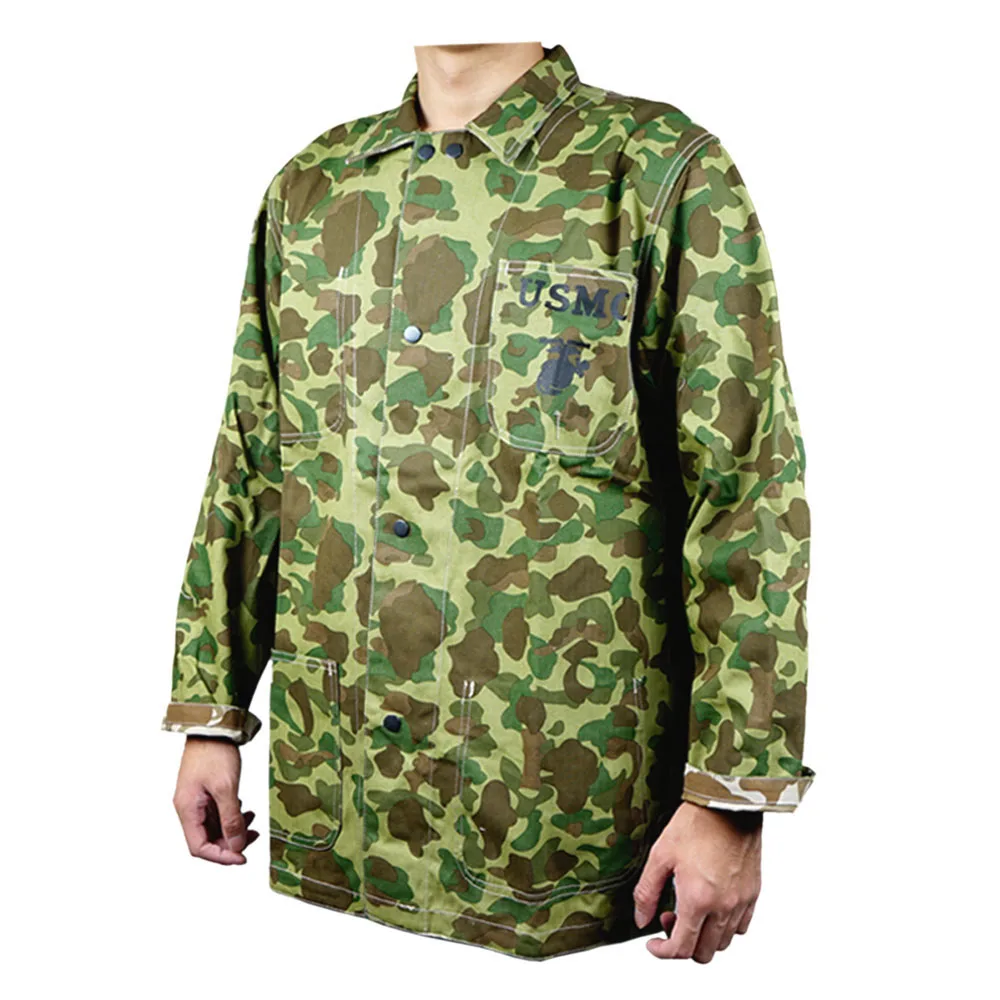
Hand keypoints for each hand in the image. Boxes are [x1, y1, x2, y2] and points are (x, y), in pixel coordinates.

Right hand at [172, 735, 258, 863]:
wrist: (213, 725)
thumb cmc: (215, 752)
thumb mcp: (226, 787)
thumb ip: (231, 818)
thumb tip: (237, 845)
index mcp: (188, 809)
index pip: (199, 847)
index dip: (221, 856)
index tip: (242, 857)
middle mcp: (189, 807)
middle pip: (207, 839)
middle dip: (230, 843)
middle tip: (253, 839)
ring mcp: (197, 800)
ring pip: (214, 826)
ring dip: (233, 829)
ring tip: (253, 824)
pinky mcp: (205, 792)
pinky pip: (217, 813)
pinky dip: (232, 816)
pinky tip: (245, 810)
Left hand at [633, 801, 761, 961]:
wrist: (727, 802)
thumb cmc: (695, 823)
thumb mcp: (660, 854)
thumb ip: (647, 892)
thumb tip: (640, 919)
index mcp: (698, 899)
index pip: (682, 948)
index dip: (663, 952)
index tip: (653, 944)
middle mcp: (723, 906)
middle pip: (705, 953)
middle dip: (683, 945)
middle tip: (670, 918)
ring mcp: (741, 901)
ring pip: (724, 942)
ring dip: (704, 937)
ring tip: (690, 910)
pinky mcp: (754, 892)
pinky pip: (742, 926)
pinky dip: (725, 926)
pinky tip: (711, 905)